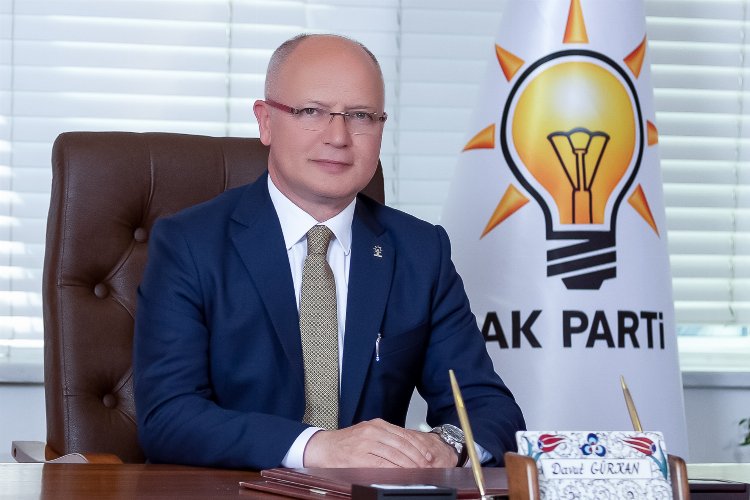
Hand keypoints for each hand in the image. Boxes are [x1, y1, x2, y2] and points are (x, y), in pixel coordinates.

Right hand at [302, 419, 455, 467]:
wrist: (323, 447)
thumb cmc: (346, 443)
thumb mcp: (368, 434)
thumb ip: (386, 439)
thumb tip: (408, 451)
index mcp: (377, 425)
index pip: (404, 435)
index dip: (418, 447)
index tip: (428, 456)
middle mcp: (373, 431)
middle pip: (402, 445)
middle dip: (417, 457)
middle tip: (427, 466)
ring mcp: (366, 443)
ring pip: (394, 455)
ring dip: (409, 465)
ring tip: (418, 472)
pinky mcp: (359, 457)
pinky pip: (382, 465)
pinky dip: (394, 471)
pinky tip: (401, 475)